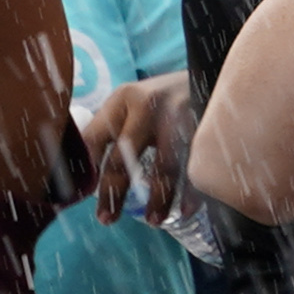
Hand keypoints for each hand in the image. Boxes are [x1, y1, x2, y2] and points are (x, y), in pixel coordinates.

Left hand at [75, 71, 192, 224]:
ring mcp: (179, 114)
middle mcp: (148, 105)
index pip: (93, 138)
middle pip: (124, 156)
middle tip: (106, 219)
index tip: (80, 197)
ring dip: (158, 198)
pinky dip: (192, 192)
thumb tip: (86, 171)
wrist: (213, 72)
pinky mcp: (205, 124)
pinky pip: (196, 165)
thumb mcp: (135, 102)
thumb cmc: (166, 96)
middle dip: (114, 192)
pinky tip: (187, 209)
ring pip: (164, 165)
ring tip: (152, 220)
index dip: (86, 170)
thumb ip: (112, 129)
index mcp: (123, 99)